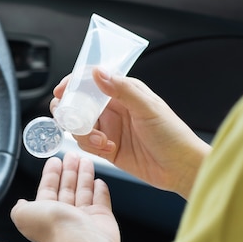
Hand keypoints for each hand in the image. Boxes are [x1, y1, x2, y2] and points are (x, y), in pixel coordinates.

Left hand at [10, 152, 119, 241]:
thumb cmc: (53, 228)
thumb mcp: (23, 215)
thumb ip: (19, 207)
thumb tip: (20, 203)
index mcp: (46, 214)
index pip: (48, 190)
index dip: (51, 175)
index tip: (55, 161)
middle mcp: (65, 215)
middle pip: (67, 188)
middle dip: (69, 170)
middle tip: (72, 156)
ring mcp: (85, 217)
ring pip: (84, 191)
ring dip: (84, 175)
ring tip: (85, 160)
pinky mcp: (102, 218)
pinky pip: (101, 200)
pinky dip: (100, 190)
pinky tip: (98, 181)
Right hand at [52, 68, 210, 198]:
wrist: (181, 169)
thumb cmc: (173, 135)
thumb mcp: (148, 108)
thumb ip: (122, 90)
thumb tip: (97, 72)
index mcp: (123, 91)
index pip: (91, 81)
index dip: (72, 84)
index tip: (61, 92)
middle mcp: (113, 108)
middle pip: (79, 104)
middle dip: (69, 111)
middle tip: (69, 120)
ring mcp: (110, 128)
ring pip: (80, 126)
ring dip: (84, 134)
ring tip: (102, 141)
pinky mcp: (108, 148)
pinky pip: (87, 144)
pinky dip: (91, 147)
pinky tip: (108, 149)